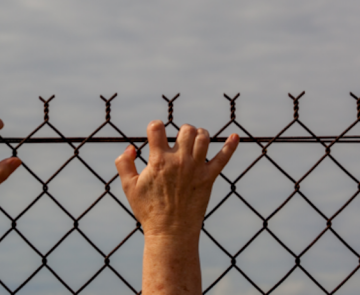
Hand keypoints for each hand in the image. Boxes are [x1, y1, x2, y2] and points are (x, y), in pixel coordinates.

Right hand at [115, 120, 238, 238]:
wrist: (170, 233)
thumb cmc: (148, 210)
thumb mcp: (128, 187)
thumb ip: (123, 164)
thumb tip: (130, 147)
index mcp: (159, 160)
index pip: (157, 128)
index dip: (154, 126)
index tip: (154, 134)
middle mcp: (179, 161)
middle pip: (186, 130)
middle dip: (181, 131)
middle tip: (178, 142)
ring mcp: (196, 169)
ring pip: (204, 138)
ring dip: (199, 135)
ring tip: (194, 142)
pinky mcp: (209, 178)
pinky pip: (223, 158)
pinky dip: (230, 146)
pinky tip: (235, 136)